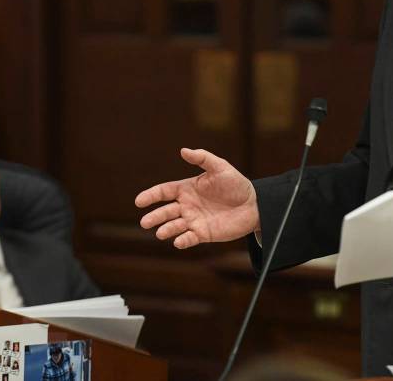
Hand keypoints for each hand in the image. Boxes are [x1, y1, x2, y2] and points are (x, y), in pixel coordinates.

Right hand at [135, 148, 259, 248]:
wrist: (254, 204)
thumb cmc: (236, 184)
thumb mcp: (220, 167)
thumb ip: (202, 158)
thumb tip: (183, 150)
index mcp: (187, 189)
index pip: (164, 191)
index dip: (151, 196)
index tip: (139, 201)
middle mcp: (187, 205)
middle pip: (165, 211)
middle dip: (154, 217)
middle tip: (145, 222)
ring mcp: (194, 220)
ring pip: (174, 226)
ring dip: (166, 230)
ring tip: (160, 233)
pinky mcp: (203, 233)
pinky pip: (189, 238)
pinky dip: (182, 241)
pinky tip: (178, 241)